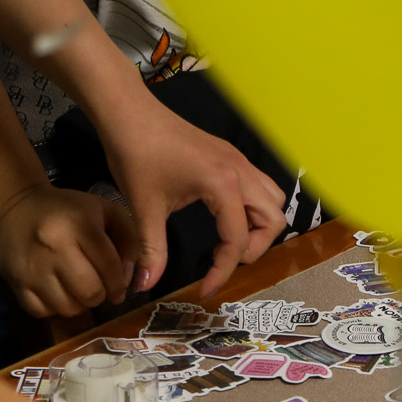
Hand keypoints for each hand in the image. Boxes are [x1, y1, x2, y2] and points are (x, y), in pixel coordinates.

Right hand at [0, 183, 135, 318]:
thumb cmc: (69, 211)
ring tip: (78, 290)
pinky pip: (42, 311)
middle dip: (101, 296)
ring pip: (67, 308)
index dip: (119, 284)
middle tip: (99, 289)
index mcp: (79, 225)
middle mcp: (53, 246)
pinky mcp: (15, 281)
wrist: (15, 207)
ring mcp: (31, 266)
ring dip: (79, 305)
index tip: (119, 289)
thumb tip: (133, 279)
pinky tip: (58, 292)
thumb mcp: (106, 212)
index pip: (109, 267)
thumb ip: (130, 240)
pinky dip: (54, 308)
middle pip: (90, 293)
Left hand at [94, 99, 286, 296]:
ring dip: (259, 225)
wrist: (128, 112)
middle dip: (254, 248)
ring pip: (273, 200)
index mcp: (223, 185)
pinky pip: (259, 186)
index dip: (223, 271)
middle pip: (273, 220)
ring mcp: (238, 161)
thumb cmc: (136, 152)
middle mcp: (240, 172)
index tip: (204, 289)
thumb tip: (144, 285)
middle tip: (224, 260)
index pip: (238, 240)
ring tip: (229, 239)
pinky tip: (222, 216)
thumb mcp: (143, 207)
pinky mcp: (231, 157)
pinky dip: (252, 208)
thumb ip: (151, 250)